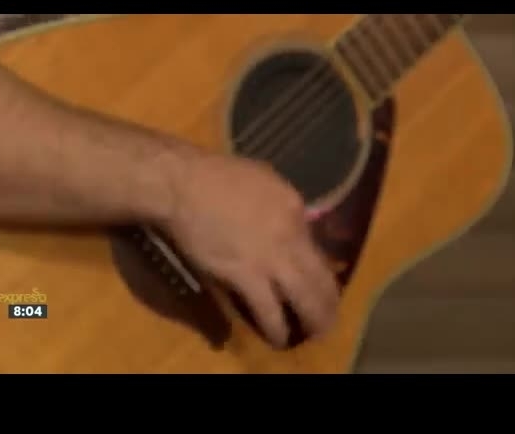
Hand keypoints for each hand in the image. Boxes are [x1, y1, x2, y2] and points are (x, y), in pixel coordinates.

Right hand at [162, 152, 338, 347]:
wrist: (184, 186)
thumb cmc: (216, 176)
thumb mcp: (262, 178)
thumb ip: (280, 203)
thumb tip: (288, 221)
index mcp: (295, 208)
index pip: (317, 246)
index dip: (319, 268)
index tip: (317, 279)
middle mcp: (291, 236)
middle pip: (321, 276)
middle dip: (329, 301)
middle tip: (330, 317)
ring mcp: (270, 259)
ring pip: (304, 297)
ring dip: (314, 319)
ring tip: (316, 333)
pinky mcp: (246, 277)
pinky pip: (269, 310)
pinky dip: (276, 328)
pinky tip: (278, 337)